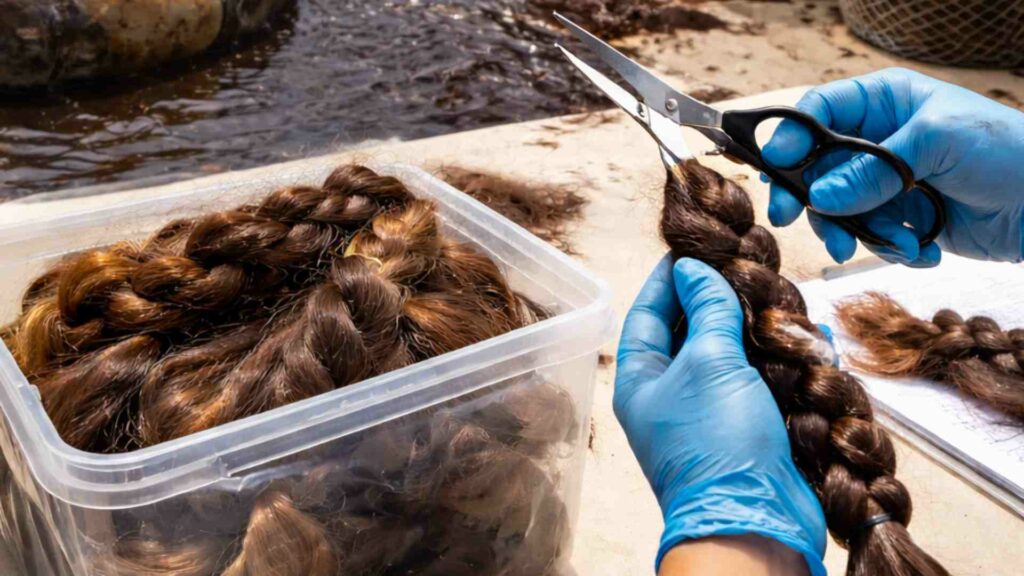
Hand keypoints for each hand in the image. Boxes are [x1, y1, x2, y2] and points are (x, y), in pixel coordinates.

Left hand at [615, 256, 825, 574]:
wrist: (756, 520)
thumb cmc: (718, 441)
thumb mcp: (708, 362)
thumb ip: (705, 310)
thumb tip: (690, 268)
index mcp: (643, 380)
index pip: (647, 315)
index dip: (668, 280)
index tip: (690, 249)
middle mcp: (672, 396)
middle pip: (691, 333)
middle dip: (719, 300)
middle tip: (744, 267)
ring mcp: (712, 415)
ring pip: (732, 356)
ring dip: (757, 327)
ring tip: (779, 295)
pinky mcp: (750, 429)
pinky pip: (763, 382)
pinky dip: (785, 359)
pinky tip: (811, 337)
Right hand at [762, 68, 1023, 265]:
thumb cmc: (1005, 151)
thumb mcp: (936, 145)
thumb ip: (873, 170)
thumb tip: (819, 197)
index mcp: (883, 102)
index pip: (818, 113)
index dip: (790, 138)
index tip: (776, 168)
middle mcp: (877, 139)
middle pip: (815, 167)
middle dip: (809, 196)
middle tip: (792, 218)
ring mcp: (886, 181)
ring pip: (837, 209)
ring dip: (854, 231)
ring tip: (887, 244)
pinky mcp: (899, 218)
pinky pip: (869, 235)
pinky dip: (889, 247)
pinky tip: (920, 248)